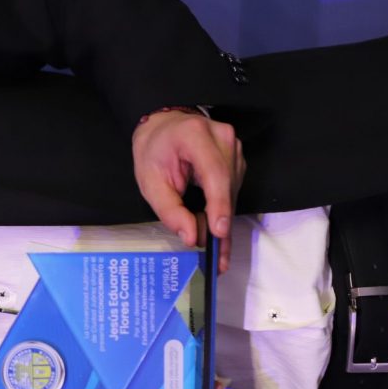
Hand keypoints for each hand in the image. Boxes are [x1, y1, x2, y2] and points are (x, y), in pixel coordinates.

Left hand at [131, 109, 245, 272]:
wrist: (164, 128)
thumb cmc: (154, 153)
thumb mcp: (150, 183)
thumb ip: (169, 210)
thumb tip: (192, 237)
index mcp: (195, 136)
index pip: (215, 173)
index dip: (218, 204)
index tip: (219, 232)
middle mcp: (223, 138)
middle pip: (227, 188)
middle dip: (219, 225)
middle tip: (217, 260)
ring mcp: (234, 147)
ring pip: (232, 193)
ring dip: (221, 222)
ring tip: (215, 253)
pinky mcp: (237, 160)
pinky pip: (232, 191)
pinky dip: (222, 212)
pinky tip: (216, 233)